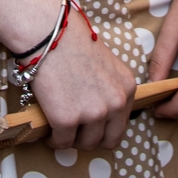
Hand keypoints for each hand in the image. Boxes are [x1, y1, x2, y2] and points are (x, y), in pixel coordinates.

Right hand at [27, 14, 135, 150]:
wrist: (49, 34)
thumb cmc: (73, 43)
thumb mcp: (106, 66)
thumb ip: (110, 89)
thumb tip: (102, 112)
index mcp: (128, 88)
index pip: (122, 124)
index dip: (104, 128)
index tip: (91, 125)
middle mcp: (115, 103)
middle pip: (108, 140)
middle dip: (91, 138)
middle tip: (76, 132)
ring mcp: (92, 113)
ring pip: (85, 144)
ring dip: (73, 139)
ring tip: (61, 130)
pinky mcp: (67, 119)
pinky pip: (62, 142)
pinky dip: (54, 139)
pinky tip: (49, 129)